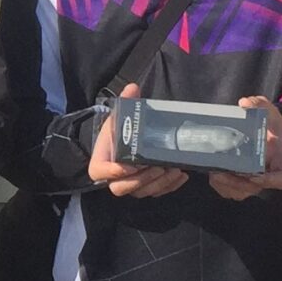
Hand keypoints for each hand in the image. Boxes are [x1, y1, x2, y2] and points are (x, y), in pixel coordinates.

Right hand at [86, 83, 190, 198]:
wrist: (122, 142)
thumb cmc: (117, 132)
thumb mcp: (118, 116)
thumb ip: (125, 103)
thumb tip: (133, 87)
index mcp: (101, 162)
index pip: (100, 173)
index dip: (113, 172)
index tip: (131, 165)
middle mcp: (113, 178)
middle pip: (122, 188)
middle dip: (141, 180)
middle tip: (157, 167)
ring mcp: (130, 185)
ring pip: (142, 192)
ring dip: (159, 183)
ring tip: (173, 169)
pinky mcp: (144, 188)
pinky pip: (156, 193)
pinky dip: (170, 187)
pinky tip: (181, 175)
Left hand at [206, 96, 281, 201]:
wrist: (262, 130)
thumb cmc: (268, 123)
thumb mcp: (268, 110)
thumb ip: (259, 104)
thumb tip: (245, 103)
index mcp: (280, 161)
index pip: (281, 180)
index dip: (269, 181)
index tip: (254, 174)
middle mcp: (268, 175)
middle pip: (254, 188)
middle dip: (236, 183)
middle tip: (220, 173)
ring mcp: (254, 182)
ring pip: (240, 192)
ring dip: (225, 185)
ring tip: (213, 172)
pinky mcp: (240, 183)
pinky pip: (229, 191)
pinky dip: (219, 185)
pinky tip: (211, 172)